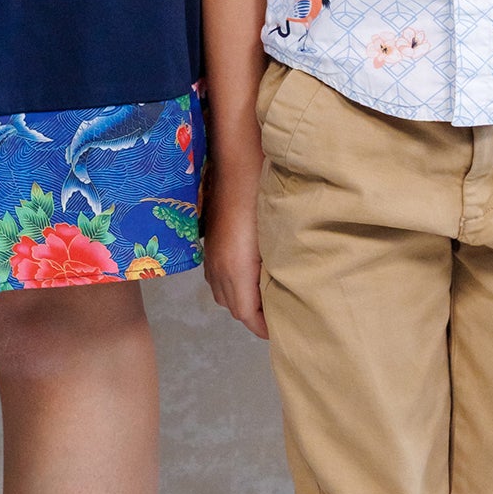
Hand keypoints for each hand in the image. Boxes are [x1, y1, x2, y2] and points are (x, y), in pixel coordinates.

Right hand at [201, 142, 267, 338]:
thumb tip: (283, 293)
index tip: (282, 329)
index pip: (247, 315)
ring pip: (223, 295)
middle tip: (278, 315)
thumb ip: (273, 272)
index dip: (264, 327)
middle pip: (234, 308)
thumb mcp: (272, 240)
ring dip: (241, 302)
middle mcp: (218, 268)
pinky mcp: (208, 245)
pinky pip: (217, 279)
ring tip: (265, 298)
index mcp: (235, 270)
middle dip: (254, 317)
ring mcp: (210, 256)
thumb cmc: (260, 198)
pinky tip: (248, 277)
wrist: (236, 165)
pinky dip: (231, 287)